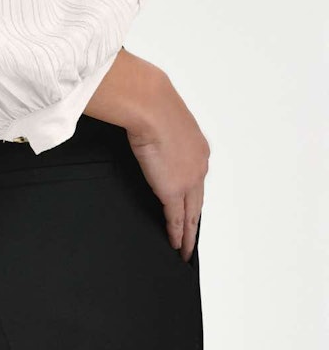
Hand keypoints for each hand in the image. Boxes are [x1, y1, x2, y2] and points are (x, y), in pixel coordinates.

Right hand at [126, 74, 209, 263]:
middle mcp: (198, 165)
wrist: (150, 105)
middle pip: (198, 201)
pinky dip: (177, 234)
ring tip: (185, 248)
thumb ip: (162, 130)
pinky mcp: (173, 190)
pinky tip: (175, 244)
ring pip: (191, 215)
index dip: (194, 196)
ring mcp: (188, 180)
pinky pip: (176, 219)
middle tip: (193, 237)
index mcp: (198, 147)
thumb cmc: (152, 101)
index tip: (192, 206)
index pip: (197, 178)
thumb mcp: (164, 117)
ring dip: (189, 234)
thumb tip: (150, 130)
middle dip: (195, 220)